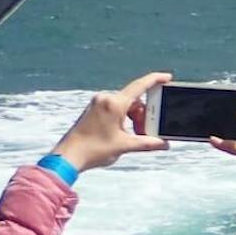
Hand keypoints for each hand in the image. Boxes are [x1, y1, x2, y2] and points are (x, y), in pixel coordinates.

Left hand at [49, 73, 170, 170]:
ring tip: (135, 137)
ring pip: (126, 106)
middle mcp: (105, 99)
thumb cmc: (94, 149)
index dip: (155, 80)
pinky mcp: (94, 110)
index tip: (167, 78)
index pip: (139, 86)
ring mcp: (98, 104)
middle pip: (134, 101)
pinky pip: (116, 110)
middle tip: (148, 132)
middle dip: (144, 116)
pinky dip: (125, 120)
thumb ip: (148, 143)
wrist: (68, 156)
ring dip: (134, 119)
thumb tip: (164, 144)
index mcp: (113, 104)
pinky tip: (125, 134)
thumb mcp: (125, 145)